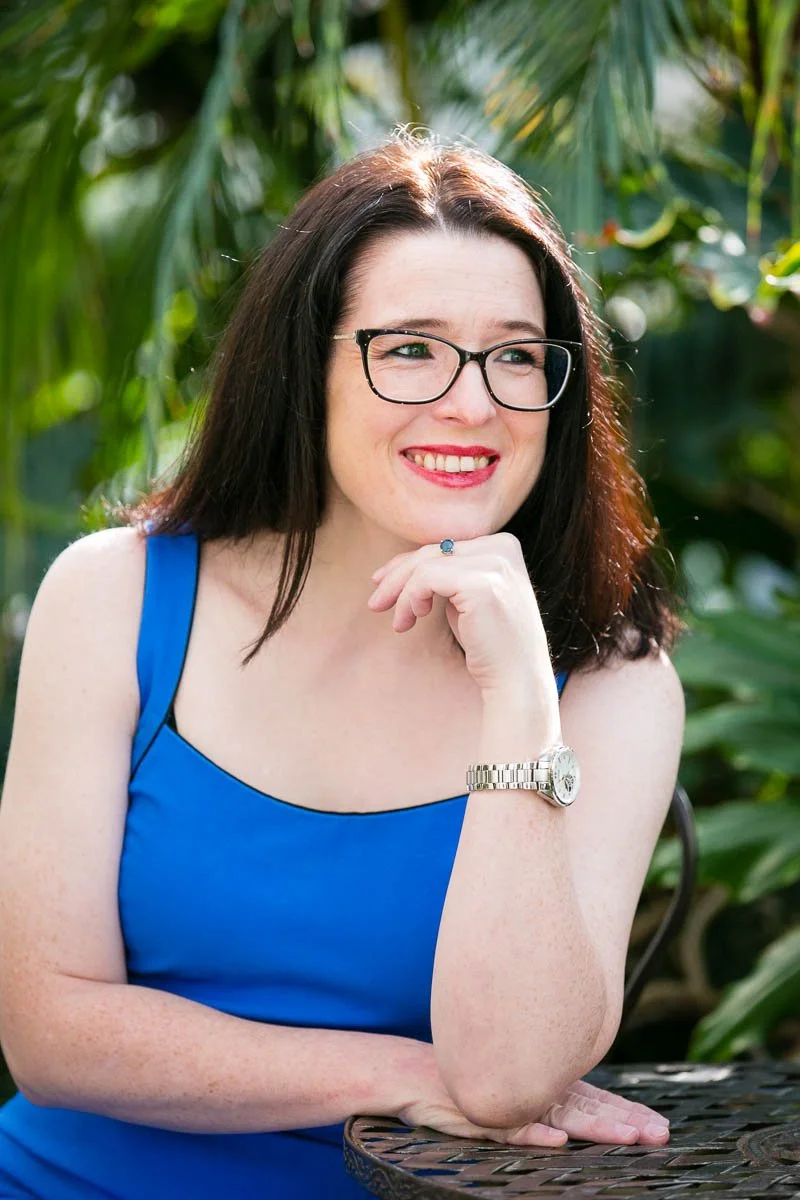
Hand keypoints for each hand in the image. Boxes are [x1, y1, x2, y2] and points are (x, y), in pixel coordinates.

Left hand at [368, 533, 553, 698]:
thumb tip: (400, 564)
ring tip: (399, 622)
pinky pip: (426, 579)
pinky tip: (411, 620)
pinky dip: (409, 599)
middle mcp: (503, 547)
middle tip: (375, 603)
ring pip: (425, 563)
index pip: (444, 545)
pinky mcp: (481, 583)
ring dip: (401, 593)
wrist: (517, 679)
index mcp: (503, 545)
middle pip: (433, 550)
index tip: (381, 583)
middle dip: (397, 576)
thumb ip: (446, 574)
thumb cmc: (488, 644)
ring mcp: (495, 563)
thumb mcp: (465, 599)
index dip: (408, 563)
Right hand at [393, 1049, 669, 1146]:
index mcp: (538, 1084)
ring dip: (595, 1127)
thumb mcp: (503, 1096)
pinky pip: (510, 1129)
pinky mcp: (479, 1114)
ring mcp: (507, 1100)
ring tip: (628, 1138)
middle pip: (586, 1105)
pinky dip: (533, 1134)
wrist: (406, 1074)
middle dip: (626, 1120)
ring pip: (560, 1115)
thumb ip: (536, 1107)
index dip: (624, 1111)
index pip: (591, 1098)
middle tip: (660, 1133)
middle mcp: (528, 1088)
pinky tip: (556, 1142)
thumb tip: (570, 1128)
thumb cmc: (457, 1086)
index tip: (656, 1124)